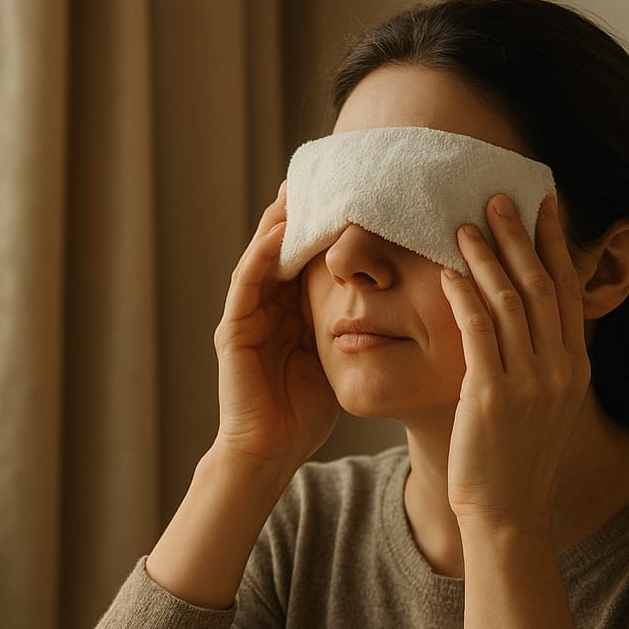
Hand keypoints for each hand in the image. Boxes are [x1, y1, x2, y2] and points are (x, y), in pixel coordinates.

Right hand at [212, 180, 338, 469]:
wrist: (268, 453)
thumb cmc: (304, 414)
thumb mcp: (337, 359)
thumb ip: (351, 329)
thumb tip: (395, 305)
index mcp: (290, 314)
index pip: (307, 260)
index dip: (324, 229)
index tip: (348, 197)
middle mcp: (265, 309)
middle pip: (282, 250)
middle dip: (298, 215)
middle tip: (319, 175)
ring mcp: (246, 318)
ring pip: (262, 258)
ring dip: (277, 224)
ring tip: (295, 190)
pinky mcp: (232, 332)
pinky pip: (247, 285)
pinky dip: (261, 257)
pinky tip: (279, 233)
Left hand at [439, 193, 590, 530]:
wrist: (508, 513)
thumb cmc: (516, 461)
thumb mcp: (544, 407)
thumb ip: (542, 363)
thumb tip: (531, 322)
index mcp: (575, 367)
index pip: (566, 291)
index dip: (553, 245)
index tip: (543, 206)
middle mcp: (559, 369)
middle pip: (540, 285)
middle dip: (520, 236)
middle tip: (499, 197)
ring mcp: (529, 382)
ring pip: (509, 302)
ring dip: (487, 258)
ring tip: (465, 225)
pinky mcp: (492, 396)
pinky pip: (478, 333)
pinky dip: (465, 297)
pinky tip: (449, 272)